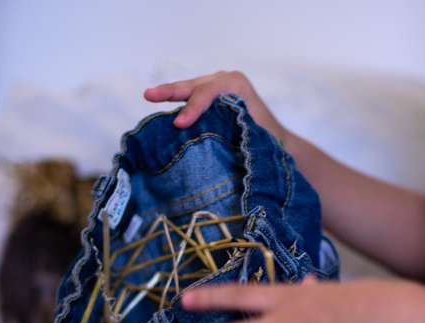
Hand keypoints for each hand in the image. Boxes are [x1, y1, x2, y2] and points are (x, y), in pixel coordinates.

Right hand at [144, 71, 286, 139]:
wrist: (276, 139)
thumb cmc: (267, 137)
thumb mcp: (252, 131)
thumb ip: (231, 127)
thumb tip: (207, 139)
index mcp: (237, 84)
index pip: (209, 92)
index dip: (193, 107)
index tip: (179, 124)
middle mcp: (225, 80)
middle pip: (194, 86)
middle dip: (171, 91)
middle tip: (149, 95)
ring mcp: (216, 87)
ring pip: (189, 90)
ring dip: (169, 94)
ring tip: (149, 96)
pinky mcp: (210, 99)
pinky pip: (191, 99)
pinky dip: (176, 104)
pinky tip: (159, 107)